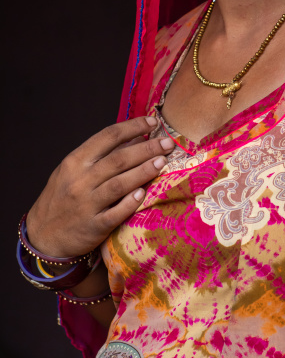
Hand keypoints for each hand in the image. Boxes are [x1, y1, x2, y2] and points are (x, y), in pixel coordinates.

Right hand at [26, 117, 173, 257]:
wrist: (43, 236)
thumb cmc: (63, 197)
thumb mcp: (73, 170)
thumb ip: (101, 154)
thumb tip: (136, 136)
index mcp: (75, 162)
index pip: (108, 137)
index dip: (132, 127)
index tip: (152, 122)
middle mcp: (80, 181)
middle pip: (118, 159)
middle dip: (146, 149)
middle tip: (168, 143)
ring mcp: (86, 204)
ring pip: (119, 184)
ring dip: (143, 171)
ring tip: (163, 162)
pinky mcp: (93, 227)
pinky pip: (115, 213)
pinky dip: (130, 203)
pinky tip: (145, 193)